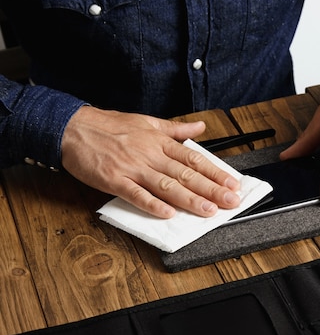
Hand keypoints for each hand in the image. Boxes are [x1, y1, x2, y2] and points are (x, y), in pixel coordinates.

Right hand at [61, 106, 240, 218]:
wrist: (72, 127)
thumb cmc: (109, 126)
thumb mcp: (147, 121)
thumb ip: (175, 128)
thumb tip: (199, 127)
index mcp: (160, 142)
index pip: (194, 159)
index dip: (215, 172)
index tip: (232, 184)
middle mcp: (150, 154)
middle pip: (186, 174)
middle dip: (211, 189)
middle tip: (230, 201)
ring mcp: (133, 168)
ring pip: (166, 185)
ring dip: (189, 199)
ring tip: (207, 210)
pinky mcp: (114, 180)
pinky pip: (136, 194)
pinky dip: (152, 204)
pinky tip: (167, 213)